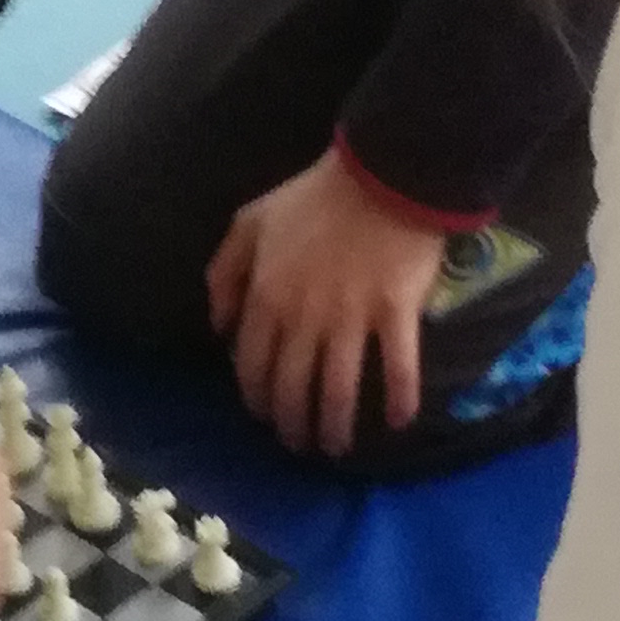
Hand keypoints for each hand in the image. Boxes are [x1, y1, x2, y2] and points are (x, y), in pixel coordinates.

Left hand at [205, 155, 447, 458]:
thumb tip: (217, 327)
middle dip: (293, 424)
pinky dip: (401, 398)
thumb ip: (225, 272)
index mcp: (268, 296)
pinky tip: (401, 421)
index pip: (253, 363)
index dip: (257, 396)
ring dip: (336, 426)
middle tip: (300, 444)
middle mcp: (305, 317)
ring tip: (337, 447)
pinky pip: (398, 366)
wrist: (381, 173)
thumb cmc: (315, 196)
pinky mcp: (396, 314)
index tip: (265, 416)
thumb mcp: (250, 222)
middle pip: (293, 386)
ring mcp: (352, 319)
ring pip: (339, 389)